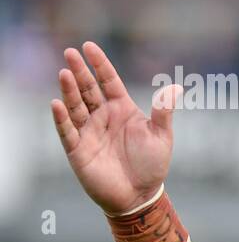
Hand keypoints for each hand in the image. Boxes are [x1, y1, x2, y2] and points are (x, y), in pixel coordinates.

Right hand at [49, 42, 181, 214]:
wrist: (140, 195)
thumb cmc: (152, 164)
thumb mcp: (161, 135)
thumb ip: (164, 111)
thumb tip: (177, 87)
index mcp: (122, 109)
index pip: (108, 81)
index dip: (99, 64)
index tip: (89, 46)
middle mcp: (102, 117)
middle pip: (88, 89)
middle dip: (79, 71)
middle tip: (70, 52)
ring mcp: (89, 132)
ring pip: (76, 106)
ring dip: (69, 90)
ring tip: (64, 72)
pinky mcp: (78, 150)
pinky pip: (67, 131)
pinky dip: (62, 118)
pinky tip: (57, 104)